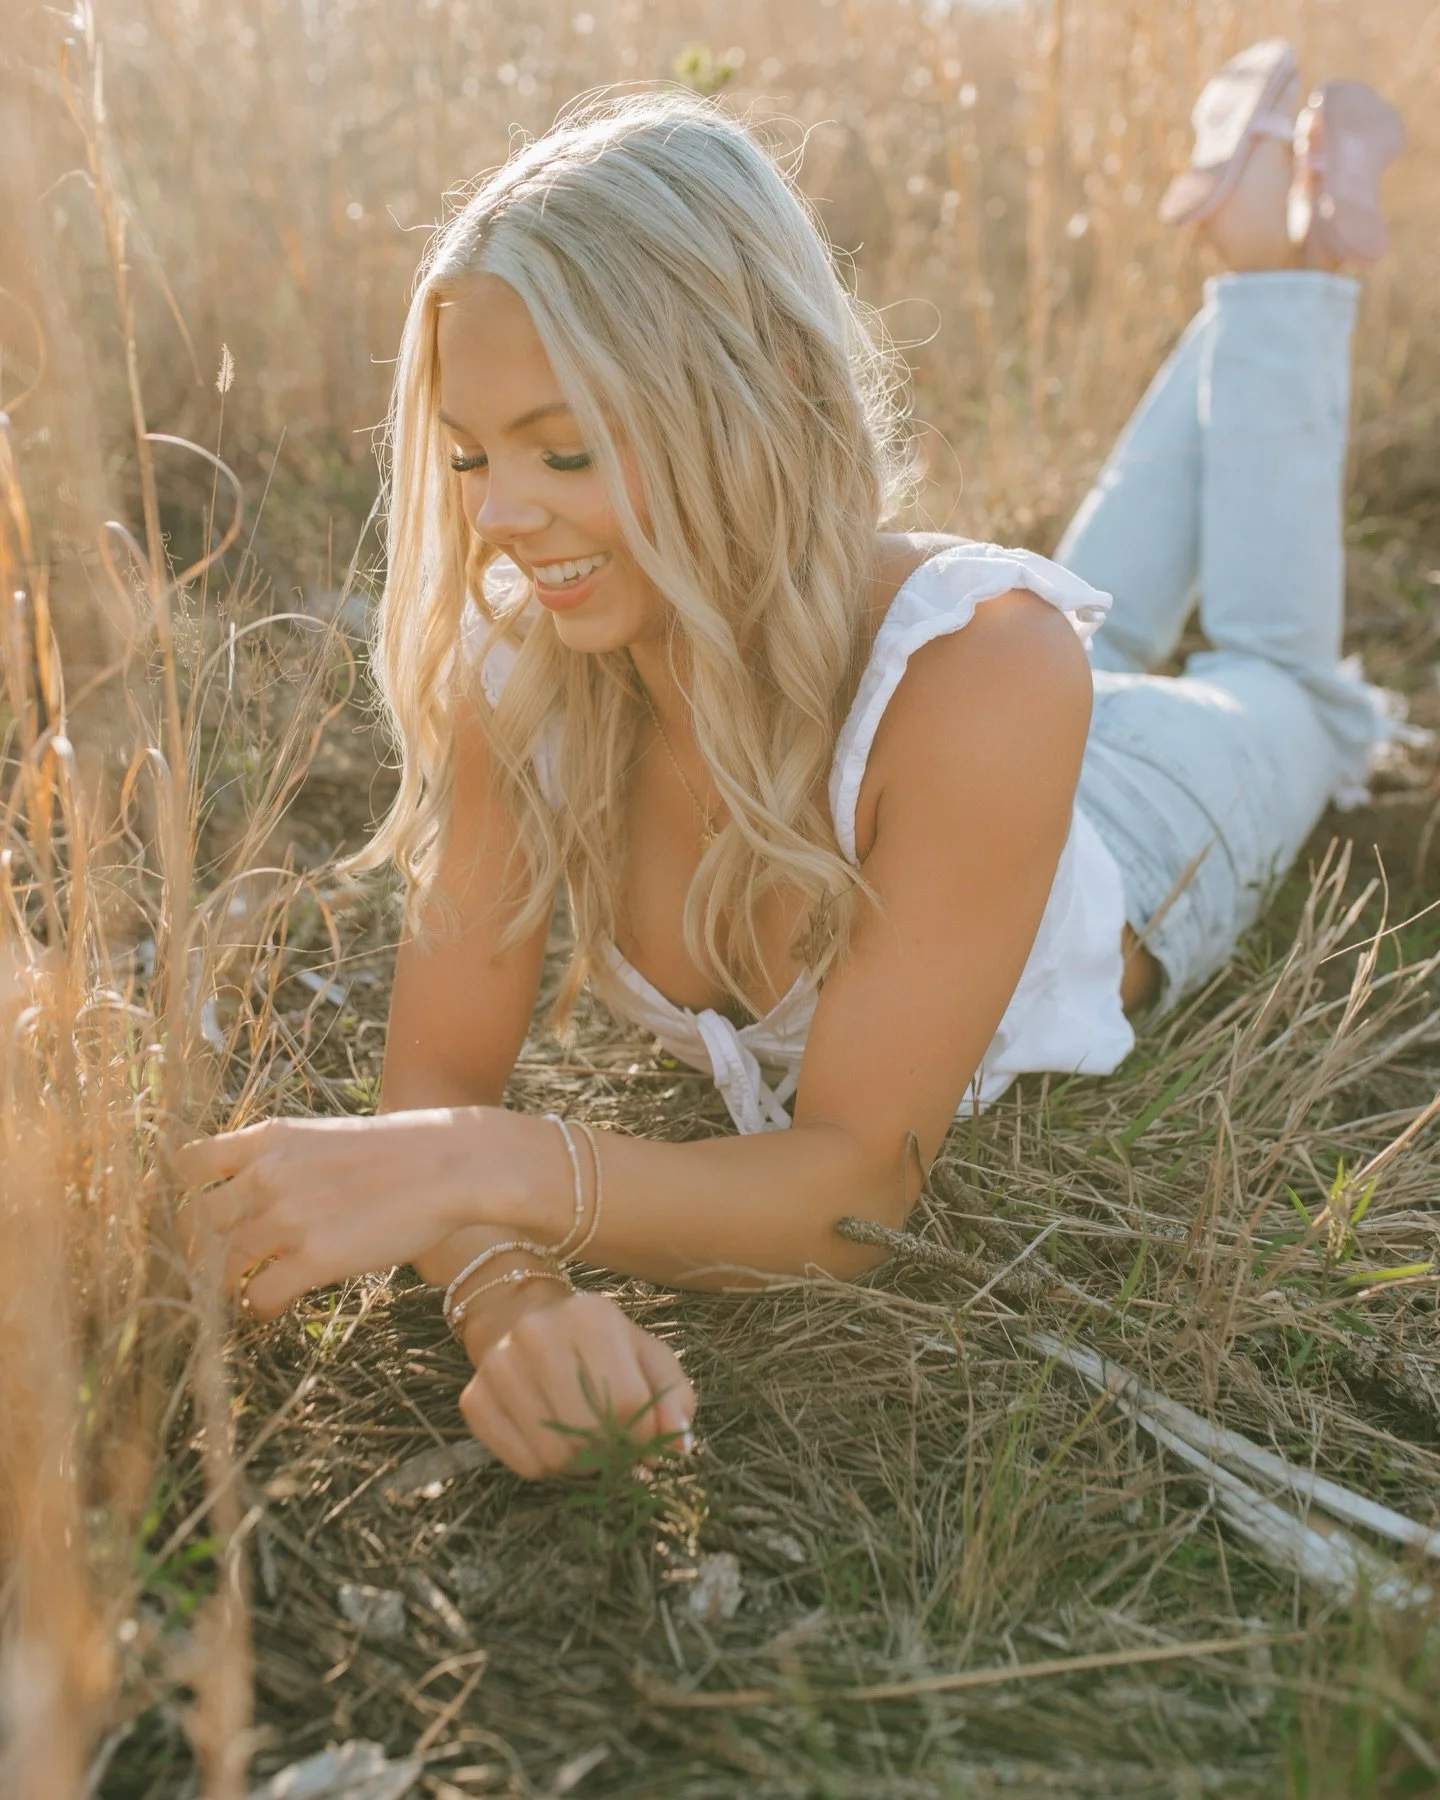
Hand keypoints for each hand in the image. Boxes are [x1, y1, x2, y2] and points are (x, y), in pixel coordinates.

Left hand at [170, 1109, 502, 1315]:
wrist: (450, 1164)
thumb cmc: (397, 1151)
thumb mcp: (325, 1136)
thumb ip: (282, 1160)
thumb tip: (251, 1191)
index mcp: (269, 1138)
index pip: (188, 1163)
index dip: (178, 1193)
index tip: (187, 1213)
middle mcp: (267, 1175)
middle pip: (197, 1222)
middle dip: (198, 1249)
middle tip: (212, 1265)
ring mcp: (287, 1219)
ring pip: (222, 1264)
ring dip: (225, 1284)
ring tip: (237, 1293)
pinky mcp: (313, 1259)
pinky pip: (259, 1295)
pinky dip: (258, 1306)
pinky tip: (271, 1307)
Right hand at [462, 1291, 694, 1479]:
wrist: (520, 1314)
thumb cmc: (598, 1341)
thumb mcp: (645, 1354)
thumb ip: (673, 1396)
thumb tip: (679, 1446)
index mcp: (589, 1317)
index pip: (626, 1403)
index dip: (642, 1433)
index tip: (640, 1433)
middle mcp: (536, 1334)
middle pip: (587, 1433)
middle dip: (609, 1450)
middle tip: (611, 1439)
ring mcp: (499, 1366)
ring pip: (554, 1455)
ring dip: (578, 1462)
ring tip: (581, 1435)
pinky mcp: (474, 1398)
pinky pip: (522, 1464)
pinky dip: (544, 1464)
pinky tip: (549, 1436)